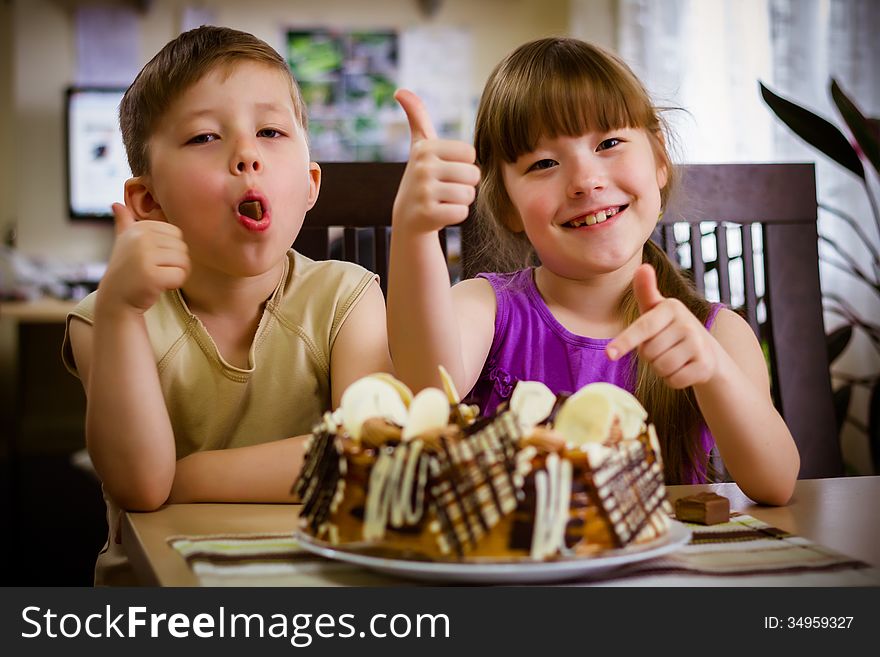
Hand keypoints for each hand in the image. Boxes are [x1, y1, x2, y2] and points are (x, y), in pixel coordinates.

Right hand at [97, 202, 190, 314]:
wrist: (115, 299)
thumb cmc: (126, 270)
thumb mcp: (123, 242)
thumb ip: (124, 223)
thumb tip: (116, 204)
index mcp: (139, 227)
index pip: (177, 234)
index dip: (170, 250)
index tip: (153, 259)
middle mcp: (140, 238)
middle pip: (182, 247)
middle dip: (174, 263)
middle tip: (155, 271)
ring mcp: (144, 256)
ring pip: (184, 262)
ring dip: (175, 274)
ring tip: (157, 278)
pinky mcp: (151, 276)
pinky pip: (180, 276)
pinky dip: (174, 284)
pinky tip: (158, 286)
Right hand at [392, 89, 480, 233]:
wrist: (408, 216)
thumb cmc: (423, 177)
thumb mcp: (420, 146)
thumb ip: (417, 117)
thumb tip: (401, 91)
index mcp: (425, 148)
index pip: (470, 153)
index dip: (464, 164)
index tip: (446, 170)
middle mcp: (422, 167)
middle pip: (473, 174)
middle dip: (465, 184)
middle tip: (446, 188)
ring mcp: (424, 192)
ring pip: (469, 194)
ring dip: (461, 200)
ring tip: (443, 199)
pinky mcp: (428, 215)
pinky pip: (462, 213)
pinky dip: (456, 216)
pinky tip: (440, 213)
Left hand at [606, 264, 718, 388]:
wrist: (707, 350)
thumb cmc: (670, 328)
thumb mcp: (656, 310)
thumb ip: (645, 291)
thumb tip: (642, 267)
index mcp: (671, 307)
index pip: (642, 328)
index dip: (624, 342)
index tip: (609, 354)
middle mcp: (687, 323)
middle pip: (648, 353)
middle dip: (649, 355)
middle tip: (663, 347)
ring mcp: (698, 345)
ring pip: (660, 368)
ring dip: (661, 368)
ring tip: (673, 357)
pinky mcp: (705, 365)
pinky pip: (674, 380)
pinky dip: (673, 380)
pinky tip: (683, 368)